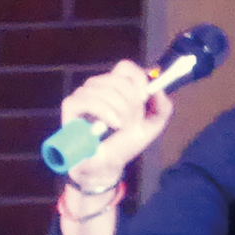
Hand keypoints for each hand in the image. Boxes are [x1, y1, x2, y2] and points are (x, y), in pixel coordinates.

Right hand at [56, 58, 172, 193]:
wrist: (106, 166)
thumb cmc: (124, 144)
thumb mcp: (152, 127)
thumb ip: (163, 108)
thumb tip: (158, 90)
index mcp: (116, 87)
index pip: (125, 67)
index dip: (138, 79)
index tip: (145, 97)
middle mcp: (98, 87)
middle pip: (118, 79)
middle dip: (132, 103)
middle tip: (134, 121)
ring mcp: (83, 95)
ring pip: (105, 89)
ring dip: (120, 110)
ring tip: (122, 127)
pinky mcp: (71, 106)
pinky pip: (89, 99)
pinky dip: (105, 111)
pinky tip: (112, 124)